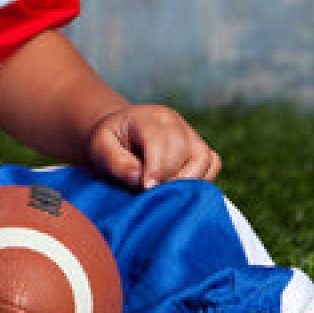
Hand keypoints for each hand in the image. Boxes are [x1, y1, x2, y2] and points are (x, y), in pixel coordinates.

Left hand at [87, 104, 221, 189]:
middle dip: (168, 179)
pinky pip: (213, 164)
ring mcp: (191, 134)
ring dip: (187, 182)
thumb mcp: (100, 148)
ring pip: (204, 159)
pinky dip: (201, 180)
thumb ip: (117, 163)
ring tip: (164, 193)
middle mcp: (175, 122)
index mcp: (149, 118)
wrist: (121, 134)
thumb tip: (140, 178)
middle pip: (184, 152)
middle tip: (149, 195)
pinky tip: (178, 188)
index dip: (156, 169)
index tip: (146, 189)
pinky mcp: (201, 148)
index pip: (160, 142)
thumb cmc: (110, 143)